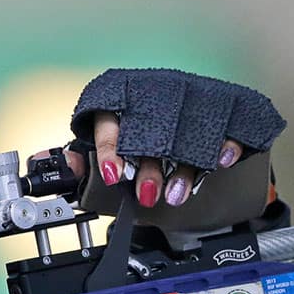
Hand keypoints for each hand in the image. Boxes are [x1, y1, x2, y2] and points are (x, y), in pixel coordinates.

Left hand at [91, 112, 242, 207]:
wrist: (180, 107)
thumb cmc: (136, 126)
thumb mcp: (108, 139)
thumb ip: (87, 154)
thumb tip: (69, 165)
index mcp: (122, 101)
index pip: (110, 121)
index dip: (111, 150)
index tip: (113, 176)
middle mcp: (154, 98)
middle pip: (150, 135)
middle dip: (148, 170)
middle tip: (146, 195)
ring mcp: (186, 104)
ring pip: (184, 136)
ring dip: (182, 170)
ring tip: (176, 195)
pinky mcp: (214, 110)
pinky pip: (223, 124)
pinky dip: (224, 143)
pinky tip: (222, 159)